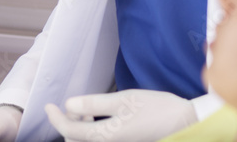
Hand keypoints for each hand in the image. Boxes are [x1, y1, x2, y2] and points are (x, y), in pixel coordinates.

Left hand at [45, 89, 196, 141]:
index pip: (69, 131)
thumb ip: (94, 103)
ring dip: (81, 130)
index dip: (55, 118)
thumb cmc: (157, 110)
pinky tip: (102, 120)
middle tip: (78, 108)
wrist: (188, 125)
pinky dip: (94, 134)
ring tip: (90, 112)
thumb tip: (70, 104)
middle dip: (69, 125)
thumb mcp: (123, 100)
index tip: (48, 105)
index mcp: (106, 137)